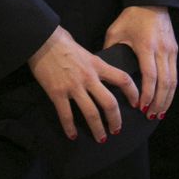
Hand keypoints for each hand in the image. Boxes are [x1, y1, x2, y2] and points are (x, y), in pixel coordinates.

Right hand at [28, 25, 138, 142]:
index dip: (133, 93)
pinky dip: (70, 128)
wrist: (42, 40)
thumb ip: (95, 65)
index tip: (136, 103)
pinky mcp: (57, 93)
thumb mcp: (86, 52)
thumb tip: (102, 73)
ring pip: (91, 113)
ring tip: (100, 138)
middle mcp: (88, 77)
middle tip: (117, 130)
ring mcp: (73, 86)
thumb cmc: (63, 43)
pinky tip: (72, 136)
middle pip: (109, 103)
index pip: (122, 79)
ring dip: (97, 129)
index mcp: (97, 65)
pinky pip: (66, 115)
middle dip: (115, 120)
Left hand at [103, 5, 177, 118]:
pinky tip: (165, 99)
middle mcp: (161, 49)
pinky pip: (175, 74)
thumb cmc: (131, 16)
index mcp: (146, 46)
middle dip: (157, 102)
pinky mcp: (174, 50)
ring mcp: (170, 50)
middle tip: (149, 116)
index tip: (140, 107)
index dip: (146, 94)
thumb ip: (109, 51)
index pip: (149, 76)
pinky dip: (171, 89)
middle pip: (164, 82)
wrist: (151, 1)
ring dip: (166, 98)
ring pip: (173, 80)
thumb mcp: (115, 32)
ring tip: (158, 112)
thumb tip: (101, 71)